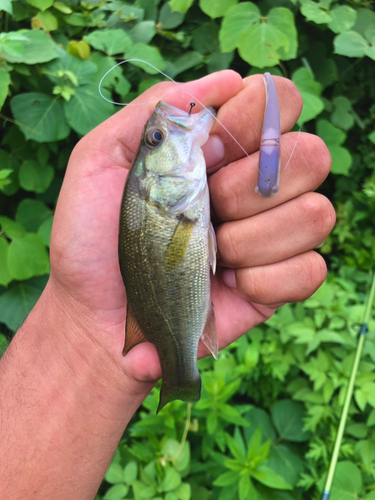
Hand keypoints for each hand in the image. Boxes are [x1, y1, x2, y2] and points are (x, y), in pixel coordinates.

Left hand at [49, 70, 333, 386]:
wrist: (96, 317)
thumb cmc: (91, 240)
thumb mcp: (100, 160)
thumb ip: (155, 110)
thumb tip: (228, 79)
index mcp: (218, 150)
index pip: (277, 102)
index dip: (255, 118)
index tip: (207, 151)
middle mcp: (253, 186)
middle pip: (311, 155)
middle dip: (249, 185)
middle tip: (206, 208)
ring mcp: (270, 235)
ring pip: (316, 214)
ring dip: (252, 239)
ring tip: (209, 255)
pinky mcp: (278, 284)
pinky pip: (310, 270)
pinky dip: (265, 281)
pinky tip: (229, 286)